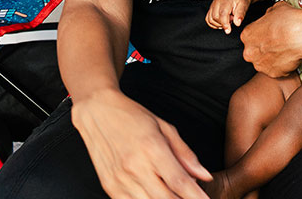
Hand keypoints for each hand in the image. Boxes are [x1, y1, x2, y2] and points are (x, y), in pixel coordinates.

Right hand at [71, 88, 210, 198]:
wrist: (97, 112)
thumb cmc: (132, 116)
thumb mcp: (165, 128)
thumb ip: (185, 154)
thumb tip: (204, 175)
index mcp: (152, 149)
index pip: (179, 182)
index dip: (195, 197)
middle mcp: (135, 167)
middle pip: (166, 198)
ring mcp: (120, 180)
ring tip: (176, 197)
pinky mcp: (109, 187)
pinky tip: (156, 196)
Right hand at [206, 0, 249, 33]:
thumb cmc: (241, 0)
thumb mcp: (244, 6)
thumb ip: (240, 15)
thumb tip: (237, 23)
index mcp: (226, 0)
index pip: (222, 13)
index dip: (225, 23)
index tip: (228, 30)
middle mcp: (217, 1)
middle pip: (215, 17)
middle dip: (223, 23)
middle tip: (232, 19)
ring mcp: (212, 5)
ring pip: (211, 19)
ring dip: (219, 23)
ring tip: (228, 19)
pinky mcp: (210, 8)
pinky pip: (208, 19)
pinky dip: (214, 24)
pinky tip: (221, 22)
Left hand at [240, 2, 301, 76]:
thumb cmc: (290, 22)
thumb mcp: (276, 9)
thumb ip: (268, 15)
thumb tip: (271, 15)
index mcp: (247, 35)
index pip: (250, 35)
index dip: (261, 33)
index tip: (268, 32)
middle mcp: (250, 52)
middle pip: (254, 50)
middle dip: (264, 47)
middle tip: (277, 41)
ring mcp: (261, 64)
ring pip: (264, 61)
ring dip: (272, 56)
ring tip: (285, 48)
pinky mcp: (273, 73)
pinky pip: (276, 69)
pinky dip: (281, 64)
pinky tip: (289, 55)